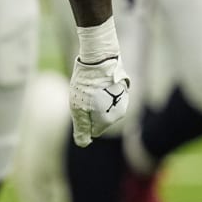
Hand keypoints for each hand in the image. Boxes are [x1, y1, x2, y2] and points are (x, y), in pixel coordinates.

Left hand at [69, 19, 130, 145]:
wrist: (100, 58)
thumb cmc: (86, 84)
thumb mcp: (77, 109)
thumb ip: (81, 129)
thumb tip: (83, 144)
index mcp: (107, 121)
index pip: (92, 132)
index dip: (83, 120)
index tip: (81, 106)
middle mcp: (119, 114)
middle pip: (99, 120)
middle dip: (90, 111)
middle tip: (85, 95)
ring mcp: (124, 101)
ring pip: (105, 108)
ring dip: (96, 101)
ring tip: (92, 87)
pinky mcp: (124, 90)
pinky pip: (110, 97)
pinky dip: (103, 92)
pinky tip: (99, 82)